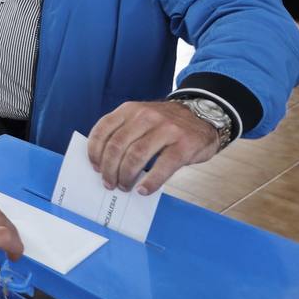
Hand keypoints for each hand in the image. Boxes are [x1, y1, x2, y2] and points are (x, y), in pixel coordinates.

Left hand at [87, 100, 220, 194]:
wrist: (204, 117)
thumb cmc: (166, 124)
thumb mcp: (141, 118)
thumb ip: (124, 132)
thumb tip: (104, 162)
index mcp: (130, 109)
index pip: (103, 129)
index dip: (95, 151)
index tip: (95, 167)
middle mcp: (146, 115)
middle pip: (117, 145)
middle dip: (109, 169)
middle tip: (109, 183)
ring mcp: (166, 129)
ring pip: (136, 156)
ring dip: (126, 176)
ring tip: (124, 187)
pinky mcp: (183, 144)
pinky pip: (162, 166)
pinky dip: (150, 182)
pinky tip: (143, 190)